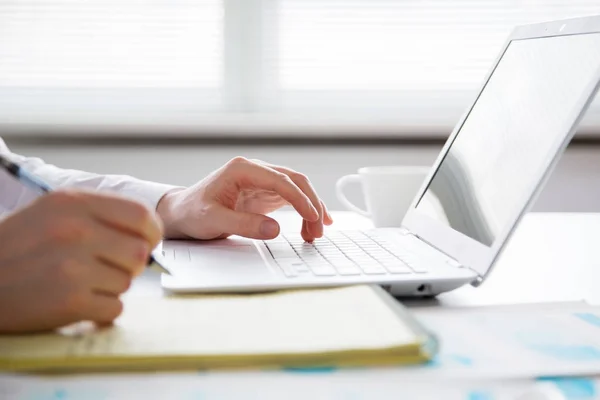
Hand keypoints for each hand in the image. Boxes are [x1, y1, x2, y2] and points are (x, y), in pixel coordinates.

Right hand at [0, 190, 162, 332]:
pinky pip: (114, 307)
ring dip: (111, 287)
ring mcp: (73, 266)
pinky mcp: (69, 300)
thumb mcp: (52, 212)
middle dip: (130, 264)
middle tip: (106, 268)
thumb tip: (149, 233)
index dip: (150, 232)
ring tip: (81, 282)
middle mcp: (76, 230)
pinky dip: (100, 310)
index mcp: (74, 202)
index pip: (141, 215)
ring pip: (128, 281)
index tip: (145, 242)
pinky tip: (77, 302)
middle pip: (140, 252)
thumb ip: (99, 215)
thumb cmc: (17, 246)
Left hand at [156, 157, 332, 240]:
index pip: (280, 180)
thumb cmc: (193, 213)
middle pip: (294, 180)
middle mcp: (255, 170)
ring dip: (310, 208)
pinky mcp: (264, 192)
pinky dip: (303, 210)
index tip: (312, 217)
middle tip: (319, 229)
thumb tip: (275, 229)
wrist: (182, 213)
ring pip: (296, 188)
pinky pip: (290, 198)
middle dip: (311, 203)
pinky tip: (313, 223)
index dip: (300, 198)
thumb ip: (244, 224)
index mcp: (242, 169)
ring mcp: (261, 180)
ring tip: (316, 233)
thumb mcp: (214, 220)